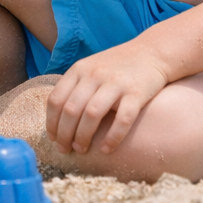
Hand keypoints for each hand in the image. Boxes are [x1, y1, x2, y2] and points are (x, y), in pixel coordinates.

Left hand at [45, 42, 169, 154]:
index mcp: (79, 69)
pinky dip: (112, 137)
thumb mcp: (90, 68)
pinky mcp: (137, 93)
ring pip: (92, 115)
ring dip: (83, 136)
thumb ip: (75, 86)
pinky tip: (107, 149)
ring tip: (82, 150)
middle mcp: (94, 75)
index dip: (51, 123)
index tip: (52, 139)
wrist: (152, 52)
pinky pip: (122, 120)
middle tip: (65, 149)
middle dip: (64, 134)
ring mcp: (116, 83)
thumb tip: (57, 118)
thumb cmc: (117, 66)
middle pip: (71, 110)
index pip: (56, 99)